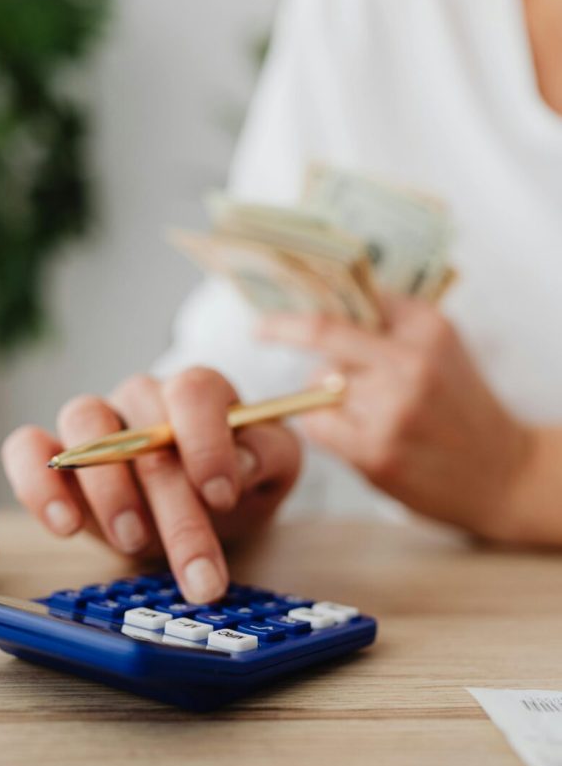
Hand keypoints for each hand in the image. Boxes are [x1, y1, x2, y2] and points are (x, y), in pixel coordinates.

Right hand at [1, 367, 300, 603]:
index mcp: (197, 392)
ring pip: (84, 424)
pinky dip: (37, 481)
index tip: (222, 497)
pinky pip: (27, 448)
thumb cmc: (237, 482)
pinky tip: (65, 526)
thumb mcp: (273, 470)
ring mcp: (95, 422)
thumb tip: (243, 461)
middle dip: (174, 507)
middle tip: (198, 573)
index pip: (193, 390)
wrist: (204, 511)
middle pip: (143, 427)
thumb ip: (268, 455)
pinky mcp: (54, 456)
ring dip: (109, 488)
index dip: (206, 441)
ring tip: (135, 541)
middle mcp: (142, 396)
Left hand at [257, 298, 531, 542]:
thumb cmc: (460, 405)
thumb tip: (325, 294)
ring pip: (318, 384)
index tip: (280, 293)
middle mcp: (411, 362)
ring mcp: (393, 408)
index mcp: (427, 328)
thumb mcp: (440, 346)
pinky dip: (322, 426)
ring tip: (366, 413)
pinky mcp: (377, 451)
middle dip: (282, 328)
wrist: (504, 474)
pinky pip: (317, 424)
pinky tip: (351, 434)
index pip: (354, 296)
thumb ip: (390, 320)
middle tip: (261, 330)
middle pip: (323, 332)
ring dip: (325, 395)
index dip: (312, 292)